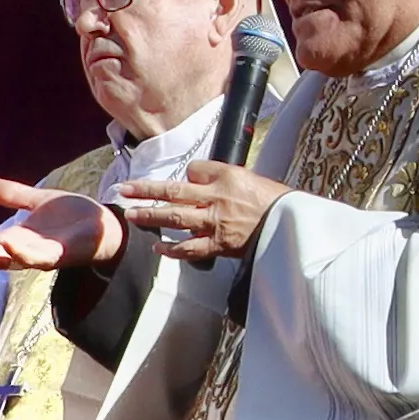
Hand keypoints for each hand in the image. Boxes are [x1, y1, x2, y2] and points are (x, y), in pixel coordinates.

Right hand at [0, 175, 118, 276]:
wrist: (106, 225)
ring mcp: (42, 255)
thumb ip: (16, 196)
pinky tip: (9, 241)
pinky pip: (39, 258)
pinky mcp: (61, 255)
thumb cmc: (73, 217)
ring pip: (12, 260)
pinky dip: (23, 252)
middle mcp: (24, 251)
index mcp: (15, 239)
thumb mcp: (38, 201)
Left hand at [123, 160, 289, 263]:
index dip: (188, 175)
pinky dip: (172, 249)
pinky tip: (157, 248)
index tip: (185, 180)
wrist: (293, 227)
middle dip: (146, 190)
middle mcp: (216, 197)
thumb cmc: (278, 202)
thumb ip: (224, 179)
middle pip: (174, 191)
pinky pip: (189, 248)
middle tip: (125, 189)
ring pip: (175, 217)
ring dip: (150, 216)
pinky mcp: (219, 244)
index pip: (196, 170)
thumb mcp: (253, 179)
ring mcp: (215, 222)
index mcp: (227, 176)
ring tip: (132, 214)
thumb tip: (198, 179)